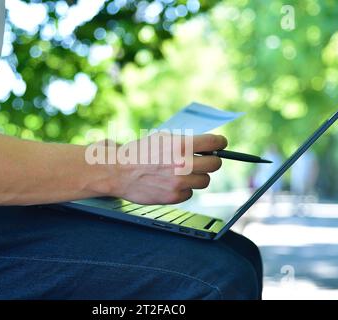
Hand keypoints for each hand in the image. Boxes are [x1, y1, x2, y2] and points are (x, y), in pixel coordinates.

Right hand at [101, 133, 227, 204]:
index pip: (215, 143)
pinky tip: (172, 183)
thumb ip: (185, 142)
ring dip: (198, 176)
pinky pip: (190, 193)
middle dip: (211, 160)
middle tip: (205, 160)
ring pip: (204, 180)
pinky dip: (184, 189)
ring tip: (184, 172)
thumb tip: (207, 146)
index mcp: (181, 145)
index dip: (220, 143)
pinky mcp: (174, 197)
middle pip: (215, 164)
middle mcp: (183, 164)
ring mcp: (179, 183)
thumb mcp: (162, 138)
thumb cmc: (139, 153)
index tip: (220, 144)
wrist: (117, 171)